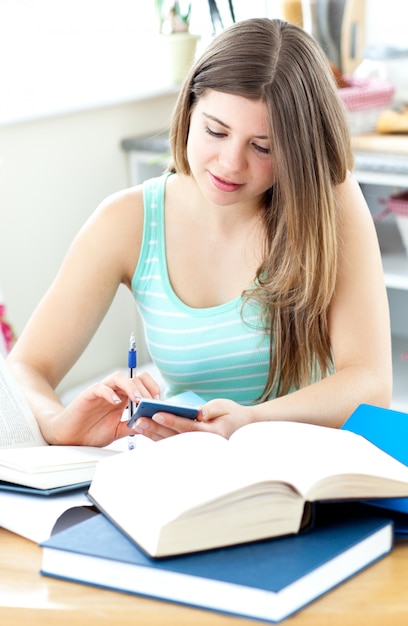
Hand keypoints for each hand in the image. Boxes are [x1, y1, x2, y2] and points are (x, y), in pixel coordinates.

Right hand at [44, 370, 160, 446]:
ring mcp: (102, 391)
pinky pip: (100, 387)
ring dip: (131, 386)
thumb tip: (150, 423)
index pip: (142, 383)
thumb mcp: (117, 431)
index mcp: (123, 398)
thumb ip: (132, 426)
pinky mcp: (88, 395)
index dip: (152, 389)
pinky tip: (116, 402)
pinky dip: (110, 392)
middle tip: (152, 401)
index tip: (159, 401)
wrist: (70, 438)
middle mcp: (114, 392)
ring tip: (138, 399)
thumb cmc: (91, 432)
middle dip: (146, 388)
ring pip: (119, 377)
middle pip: (134, 377)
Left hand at [130, 398, 251, 440]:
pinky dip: (157, 437)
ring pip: (170, 442)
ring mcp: (196, 448)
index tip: (157, 414)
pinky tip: (145, 430)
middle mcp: (203, 445)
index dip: (172, 421)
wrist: (241, 428)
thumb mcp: (224, 407)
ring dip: (153, 434)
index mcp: (213, 434)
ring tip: (138, 424)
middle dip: (156, 429)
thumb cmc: (233, 415)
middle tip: (140, 420)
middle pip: (175, 437)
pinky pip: (171, 443)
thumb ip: (210, 410)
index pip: (188, 427)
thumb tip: (198, 413)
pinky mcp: (190, 447)